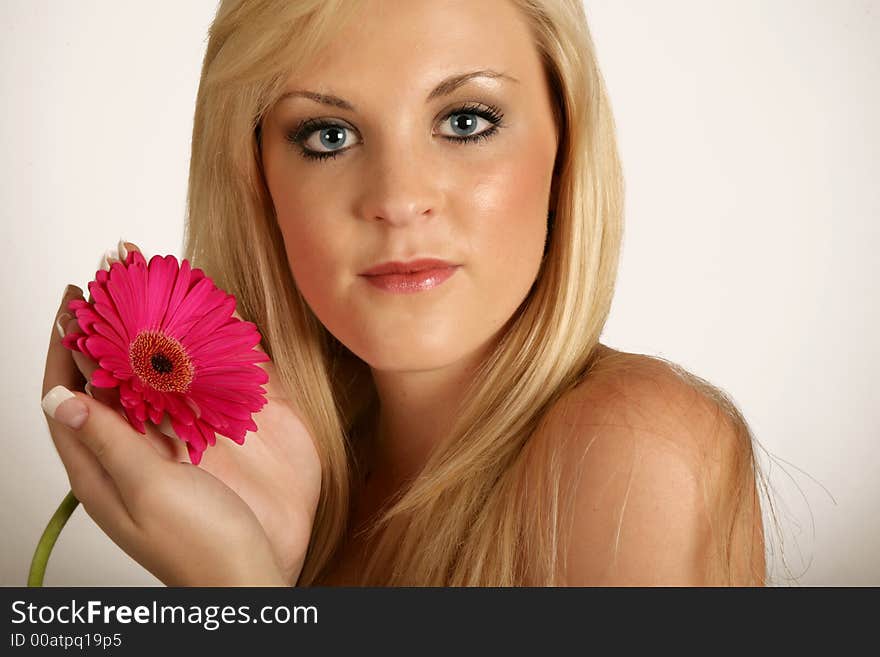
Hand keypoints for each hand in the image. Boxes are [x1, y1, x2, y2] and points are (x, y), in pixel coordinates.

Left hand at [46, 243, 322, 585]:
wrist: (254, 578)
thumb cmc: (198, 546)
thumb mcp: (145, 492)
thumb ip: (108, 440)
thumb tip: (60, 395)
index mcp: (100, 464)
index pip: (69, 392)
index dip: (66, 343)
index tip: (76, 296)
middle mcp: (132, 447)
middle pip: (110, 374)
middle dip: (111, 324)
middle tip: (119, 273)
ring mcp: (173, 443)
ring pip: (154, 377)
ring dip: (155, 333)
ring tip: (160, 288)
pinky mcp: (212, 442)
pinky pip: (196, 389)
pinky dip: (200, 356)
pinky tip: (209, 329)